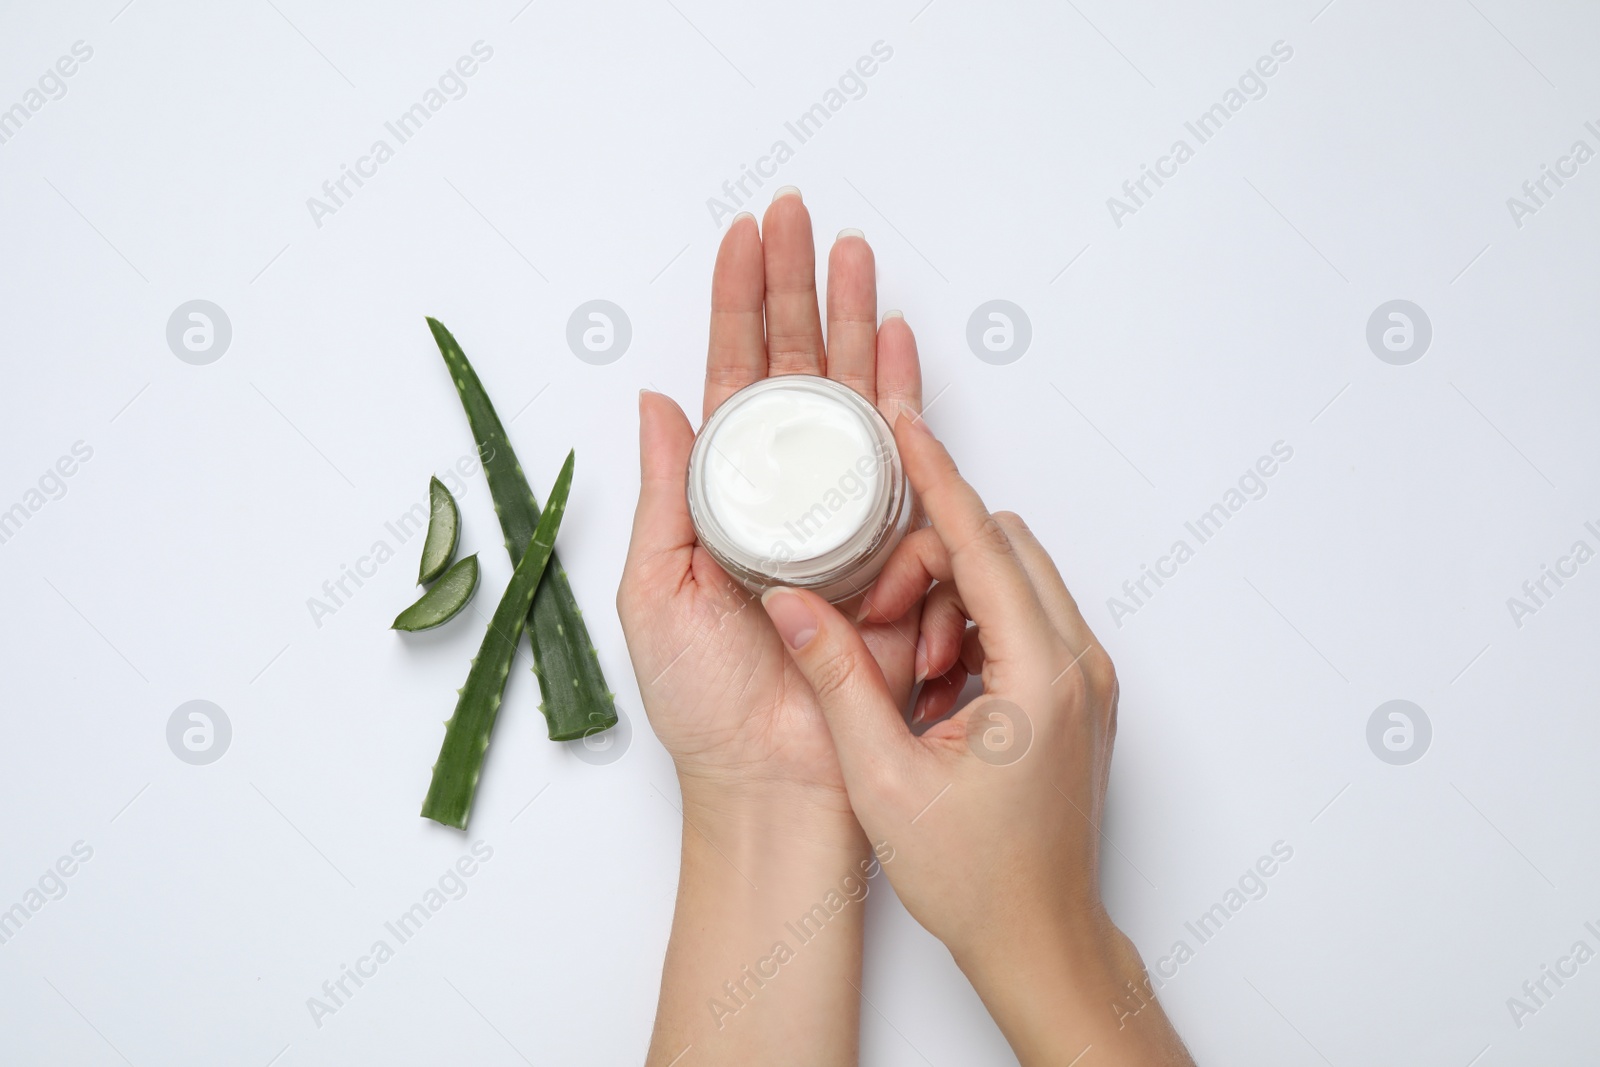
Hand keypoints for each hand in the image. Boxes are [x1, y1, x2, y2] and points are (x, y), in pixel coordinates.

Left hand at [617, 191, 926, 820]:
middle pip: (792, 370)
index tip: (742, 240)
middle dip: (795, 289)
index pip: (728, 380)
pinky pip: (903, 460)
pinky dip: (902, 396)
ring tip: (852, 254)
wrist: (776, 783)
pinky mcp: (892, 548)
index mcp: (718, 498)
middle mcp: (781, 494)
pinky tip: (895, 342)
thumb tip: (656, 400)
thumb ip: (665, 493)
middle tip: (800, 217)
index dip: (734, 307)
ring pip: (848, 396)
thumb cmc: (705, 704)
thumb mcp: (656, 591)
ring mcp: (839, 515)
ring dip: (850, 322)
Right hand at [758, 412, 1194, 1065]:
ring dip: (952, 600)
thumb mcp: (884, 776)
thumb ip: (836, 678)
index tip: (903, 424)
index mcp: (1040, 676)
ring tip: (911, 675)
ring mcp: (1084, 679)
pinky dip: (974, 631)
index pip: (983, 541)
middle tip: (877, 619)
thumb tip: (791, 604)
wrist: (1040, 940)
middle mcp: (1077, 664)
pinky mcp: (1076, 696)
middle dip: (932, 559)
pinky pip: (1023, 622)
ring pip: (1013, 582)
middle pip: (1002, 550)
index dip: (935, 477)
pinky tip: (935, 690)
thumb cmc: (977, 879)